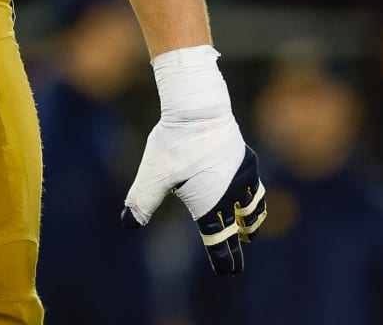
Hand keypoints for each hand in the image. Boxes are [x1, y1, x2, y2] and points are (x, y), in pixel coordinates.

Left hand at [119, 45, 266, 275]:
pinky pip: (255, 185)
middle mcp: (231, 195)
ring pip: (254, 208)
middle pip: (237, 229)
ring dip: (251, 222)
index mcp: (210, 205)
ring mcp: (243, 177)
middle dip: (235, 247)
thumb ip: (141, 201)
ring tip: (250, 230)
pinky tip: (247, 192)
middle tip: (236, 266)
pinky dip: (254, 195)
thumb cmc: (174, 143)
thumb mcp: (153, 174)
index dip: (223, 259)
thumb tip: (127, 225)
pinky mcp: (246, 159)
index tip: (228, 273)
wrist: (199, 109)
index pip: (218, 241)